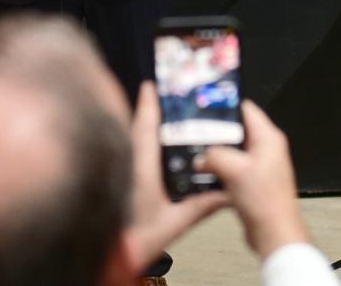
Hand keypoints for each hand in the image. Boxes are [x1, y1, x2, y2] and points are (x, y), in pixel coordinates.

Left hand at [125, 82, 226, 269]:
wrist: (114, 256)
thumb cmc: (138, 241)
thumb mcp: (174, 222)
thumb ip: (200, 205)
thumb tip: (226, 193)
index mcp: (139, 169)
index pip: (144, 127)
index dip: (148, 104)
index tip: (152, 84)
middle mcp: (126, 165)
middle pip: (136, 129)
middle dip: (148, 112)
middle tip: (162, 96)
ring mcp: (119, 170)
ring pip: (129, 141)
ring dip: (142, 129)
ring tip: (160, 118)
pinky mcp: (115, 181)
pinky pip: (127, 154)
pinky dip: (138, 146)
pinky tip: (151, 150)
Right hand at [197, 100, 309, 259]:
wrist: (274, 233)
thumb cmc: (266, 202)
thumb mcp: (235, 170)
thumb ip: (214, 155)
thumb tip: (201, 155)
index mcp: (269, 138)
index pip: (246, 109)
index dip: (225, 106)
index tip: (205, 107)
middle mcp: (266, 149)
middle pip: (237, 130)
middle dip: (216, 134)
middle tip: (196, 134)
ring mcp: (259, 166)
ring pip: (233, 151)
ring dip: (216, 155)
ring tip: (198, 155)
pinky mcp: (252, 182)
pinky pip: (232, 169)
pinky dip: (220, 171)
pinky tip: (206, 175)